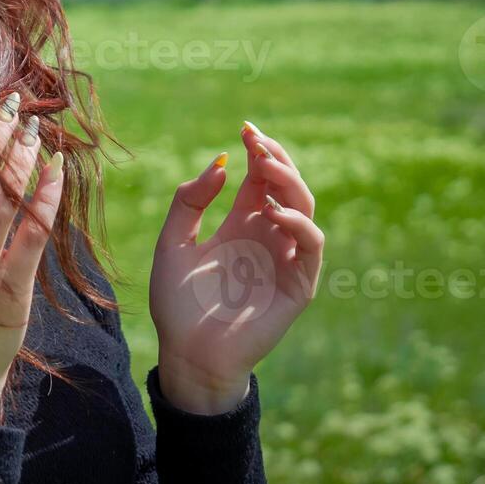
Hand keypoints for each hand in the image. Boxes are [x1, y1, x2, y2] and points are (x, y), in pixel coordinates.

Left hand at [148, 122, 324, 414]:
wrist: (187, 354)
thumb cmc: (177, 303)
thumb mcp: (172, 243)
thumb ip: (189, 203)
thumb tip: (220, 163)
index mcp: (242, 224)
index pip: (261, 178)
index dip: (258, 151)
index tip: (245, 129)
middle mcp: (268, 237)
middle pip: (287, 186)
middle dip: (277, 159)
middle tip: (258, 142)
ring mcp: (285, 259)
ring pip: (305, 210)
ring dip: (291, 184)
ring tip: (266, 168)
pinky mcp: (298, 285)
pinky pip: (311, 248)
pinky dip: (299, 225)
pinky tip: (274, 212)